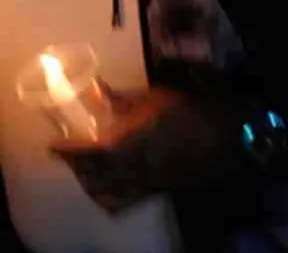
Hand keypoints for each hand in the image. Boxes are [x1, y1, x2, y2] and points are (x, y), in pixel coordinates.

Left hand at [52, 88, 238, 212]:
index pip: (84, 151)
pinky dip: (109, 198)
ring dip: (89, 182)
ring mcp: (142, 182)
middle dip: (75, 165)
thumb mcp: (158, 97)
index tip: (53, 144)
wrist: (229, 137)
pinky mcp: (156, 189)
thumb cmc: (193, 111)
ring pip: (103, 192)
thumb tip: (98, 91)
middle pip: (89, 174)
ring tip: (86, 171)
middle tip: (69, 153)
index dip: (66, 149)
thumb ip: (124, 98)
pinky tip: (108, 189)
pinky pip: (124, 202)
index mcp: (126, 142)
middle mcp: (129, 167)